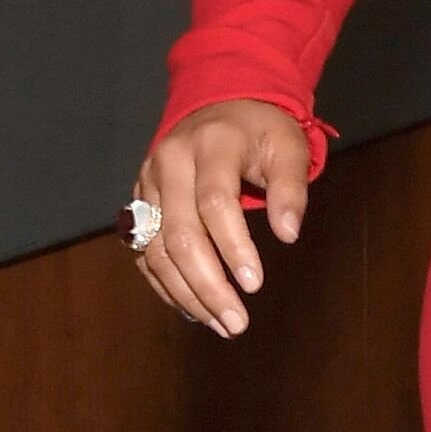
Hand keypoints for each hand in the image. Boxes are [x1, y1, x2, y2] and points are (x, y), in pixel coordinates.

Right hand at [132, 100, 310, 336]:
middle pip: (180, 233)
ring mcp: (147, 185)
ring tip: (221, 324)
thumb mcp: (289, 147)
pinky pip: (144, 253)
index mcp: (210, 144)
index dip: (233, 246)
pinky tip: (194, 309)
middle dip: (207, 284)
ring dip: (187, 294)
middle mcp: (169, 164)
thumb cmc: (260, 131)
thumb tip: (289, 234)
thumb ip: (291, 188)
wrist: (216, 107)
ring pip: (156, 250)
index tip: (255, 283)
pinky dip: (167, 285)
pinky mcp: (138, 204)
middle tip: (236, 323)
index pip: (214, 202)